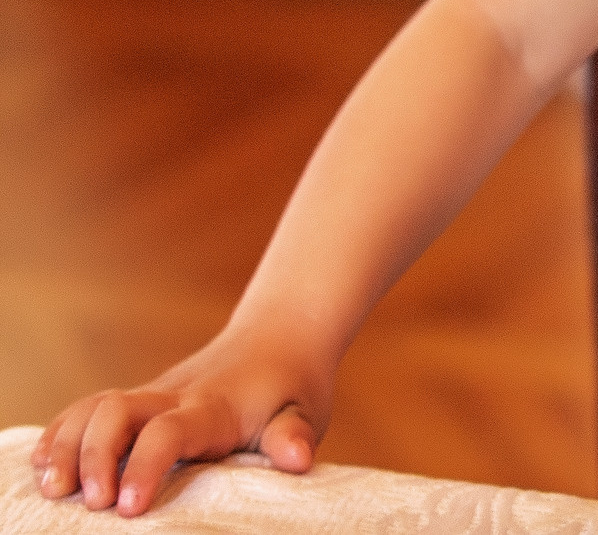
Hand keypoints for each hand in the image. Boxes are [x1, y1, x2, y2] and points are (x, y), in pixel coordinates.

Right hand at [32, 324, 332, 515]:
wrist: (281, 336)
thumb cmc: (293, 385)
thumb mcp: (305, 411)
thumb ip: (295, 435)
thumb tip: (297, 458)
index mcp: (213, 408)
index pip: (169, 431)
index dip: (144, 466)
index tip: (130, 508)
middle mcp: (173, 397)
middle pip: (116, 411)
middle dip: (93, 457)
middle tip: (93, 504)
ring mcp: (151, 396)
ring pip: (93, 407)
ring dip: (66, 445)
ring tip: (52, 489)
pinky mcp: (138, 400)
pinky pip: (87, 408)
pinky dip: (60, 433)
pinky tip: (44, 465)